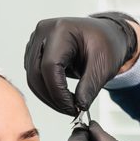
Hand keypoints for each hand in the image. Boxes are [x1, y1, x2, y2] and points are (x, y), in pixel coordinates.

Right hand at [24, 14, 138, 116]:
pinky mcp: (35, 51)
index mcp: (61, 29)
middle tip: (71, 111)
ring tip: (69, 105)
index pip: (50, 66)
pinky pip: (34, 76)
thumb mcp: (104, 65)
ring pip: (32, 78)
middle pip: (36, 73)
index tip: (73, 108)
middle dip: (53, 98)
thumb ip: (90, 86)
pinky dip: (47, 90)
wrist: (106, 34)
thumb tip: (78, 107)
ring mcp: (36, 41)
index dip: (59, 92)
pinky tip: (62, 96)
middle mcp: (43, 32)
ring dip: (49, 97)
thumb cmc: (106, 43)